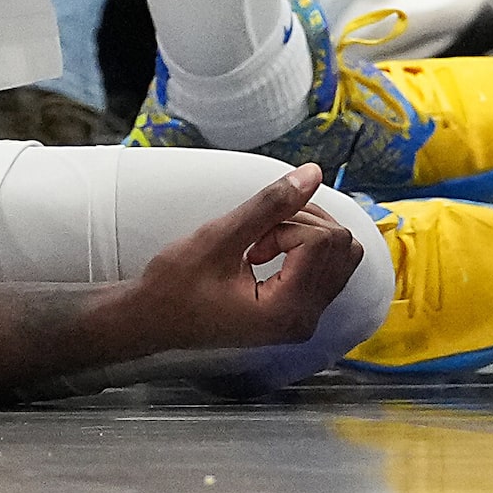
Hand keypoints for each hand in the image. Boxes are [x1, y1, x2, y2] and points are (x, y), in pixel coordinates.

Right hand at [126, 164, 363, 351]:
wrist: (152, 320)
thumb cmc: (176, 286)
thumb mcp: (220, 237)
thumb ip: (271, 204)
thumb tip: (313, 173)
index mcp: (289, 310)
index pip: (323, 241)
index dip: (288, 224)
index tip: (251, 240)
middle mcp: (305, 320)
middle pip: (341, 244)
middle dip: (302, 224)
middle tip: (258, 235)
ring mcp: (304, 319)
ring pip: (340, 254)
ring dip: (306, 233)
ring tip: (263, 240)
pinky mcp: (297, 313)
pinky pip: (327, 268)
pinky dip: (304, 248)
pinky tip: (268, 251)